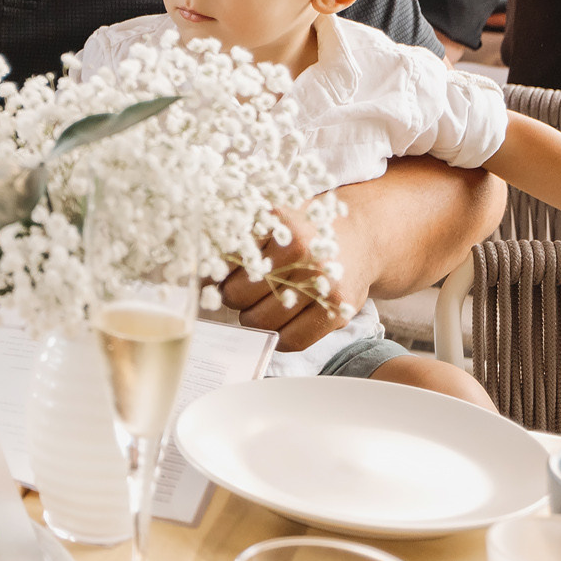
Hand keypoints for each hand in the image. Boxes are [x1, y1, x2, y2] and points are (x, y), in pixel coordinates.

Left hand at [217, 201, 362, 351]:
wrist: (361, 238)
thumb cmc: (304, 231)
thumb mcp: (271, 220)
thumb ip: (236, 238)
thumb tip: (199, 272)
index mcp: (278, 223)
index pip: (225, 261)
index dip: (215, 273)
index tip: (217, 275)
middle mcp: (301, 252)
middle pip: (238, 295)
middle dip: (233, 297)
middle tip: (243, 291)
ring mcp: (322, 283)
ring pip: (261, 322)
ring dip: (253, 319)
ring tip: (262, 304)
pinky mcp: (337, 310)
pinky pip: (293, 340)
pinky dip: (278, 339)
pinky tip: (280, 325)